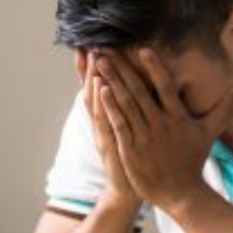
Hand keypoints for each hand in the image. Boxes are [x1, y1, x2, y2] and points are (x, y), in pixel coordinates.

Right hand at [75, 50, 141, 207]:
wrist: (128, 190)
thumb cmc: (136, 160)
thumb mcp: (132, 133)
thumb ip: (134, 113)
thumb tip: (141, 92)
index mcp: (110, 118)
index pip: (101, 88)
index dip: (94, 68)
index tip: (91, 45)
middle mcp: (104, 122)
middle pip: (95, 90)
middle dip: (92, 67)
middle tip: (90, 42)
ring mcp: (105, 132)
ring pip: (97, 101)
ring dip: (94, 78)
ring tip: (92, 57)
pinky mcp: (111, 143)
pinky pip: (105, 120)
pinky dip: (102, 104)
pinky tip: (100, 88)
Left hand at [95, 49, 232, 211]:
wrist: (181, 193)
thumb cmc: (192, 160)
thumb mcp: (209, 132)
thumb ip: (223, 108)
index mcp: (178, 118)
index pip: (166, 87)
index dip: (155, 68)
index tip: (143, 50)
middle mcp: (161, 124)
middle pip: (140, 91)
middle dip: (123, 68)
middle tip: (108, 48)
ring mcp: (145, 137)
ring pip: (126, 104)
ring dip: (112, 81)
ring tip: (100, 63)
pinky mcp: (131, 149)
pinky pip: (119, 123)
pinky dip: (110, 107)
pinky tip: (100, 90)